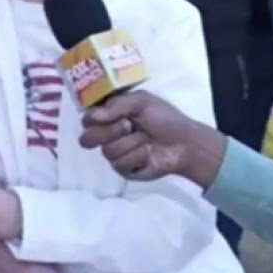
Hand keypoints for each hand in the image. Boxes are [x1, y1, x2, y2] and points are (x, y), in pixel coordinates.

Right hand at [78, 90, 226, 186]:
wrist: (185, 142)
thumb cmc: (165, 118)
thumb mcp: (142, 102)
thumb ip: (117, 106)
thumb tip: (93, 116)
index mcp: (111, 117)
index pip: (87, 120)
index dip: (92, 119)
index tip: (107, 116)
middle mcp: (109, 136)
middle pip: (87, 139)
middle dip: (109, 132)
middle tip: (128, 126)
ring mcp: (116, 154)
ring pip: (108, 152)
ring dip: (132, 143)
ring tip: (147, 139)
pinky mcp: (125, 170)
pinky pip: (121, 164)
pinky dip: (138, 156)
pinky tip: (149, 154)